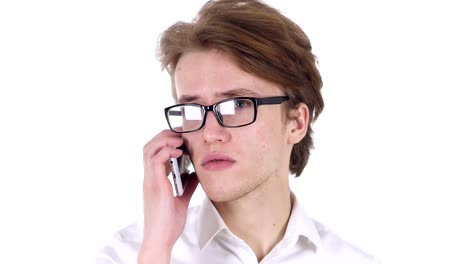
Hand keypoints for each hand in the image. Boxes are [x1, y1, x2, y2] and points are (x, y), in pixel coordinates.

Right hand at [138, 130, 198, 262]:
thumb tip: (196, 174)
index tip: (180, 138)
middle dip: (163, 136)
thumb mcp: (182, 199)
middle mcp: (149, 178)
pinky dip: (166, 151)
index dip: (165, 142)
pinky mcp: (154, 184)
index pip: (154, 153)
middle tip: (179, 133)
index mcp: (154, 180)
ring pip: (149, 150)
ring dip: (164, 140)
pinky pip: (155, 160)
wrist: (161, 239)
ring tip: (179, 138)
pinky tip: (179, 151)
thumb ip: (187, 185)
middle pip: (149, 147)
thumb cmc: (168, 223)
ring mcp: (150, 180)